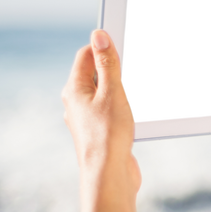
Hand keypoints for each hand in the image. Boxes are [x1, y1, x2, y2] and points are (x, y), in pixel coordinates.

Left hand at [62, 30, 140, 190]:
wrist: (109, 176)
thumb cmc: (108, 135)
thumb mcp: (112, 92)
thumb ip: (107, 64)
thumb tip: (99, 35)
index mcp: (74, 89)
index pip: (86, 55)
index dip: (105, 47)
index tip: (123, 47)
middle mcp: (77, 102)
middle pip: (97, 73)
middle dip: (117, 71)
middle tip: (130, 77)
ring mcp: (88, 118)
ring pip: (106, 93)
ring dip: (123, 91)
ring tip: (133, 100)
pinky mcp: (100, 131)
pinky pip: (112, 110)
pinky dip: (125, 108)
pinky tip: (136, 115)